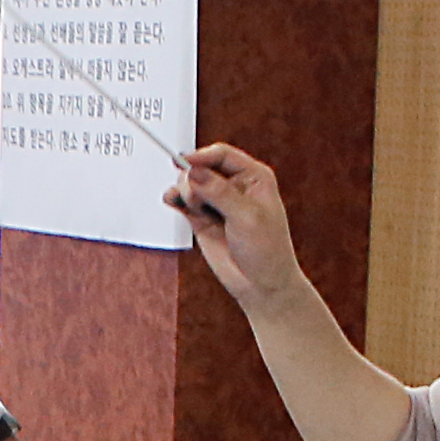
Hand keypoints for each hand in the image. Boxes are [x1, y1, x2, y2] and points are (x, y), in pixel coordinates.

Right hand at [169, 144, 312, 310]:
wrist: (262, 284)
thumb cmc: (267, 250)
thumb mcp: (247, 217)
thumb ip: (220, 193)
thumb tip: (195, 172)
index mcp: (253, 177)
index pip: (222, 155)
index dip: (201, 156)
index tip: (184, 162)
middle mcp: (234, 185)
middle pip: (201, 167)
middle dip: (193, 179)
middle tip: (196, 198)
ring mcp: (216, 202)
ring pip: (189, 183)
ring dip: (185, 192)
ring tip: (195, 208)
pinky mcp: (202, 218)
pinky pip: (182, 201)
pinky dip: (174, 200)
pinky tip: (172, 201)